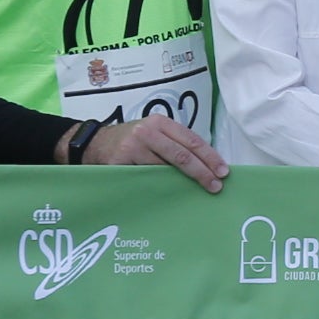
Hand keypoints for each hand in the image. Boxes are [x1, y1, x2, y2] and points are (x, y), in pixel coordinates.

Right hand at [79, 115, 227, 192]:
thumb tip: (207, 166)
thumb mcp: (154, 135)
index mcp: (161, 123)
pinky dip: (161, 186)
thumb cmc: (131, 142)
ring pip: (165, 166)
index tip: (223, 172)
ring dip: (184, 182)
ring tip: (200, 192)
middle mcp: (148, 131)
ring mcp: (134, 145)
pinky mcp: (121, 161)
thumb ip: (174, 145)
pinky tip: (173, 195)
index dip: (210, 157)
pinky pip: (146, 176)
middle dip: (202, 171)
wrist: (95, 144)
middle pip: (181, 153)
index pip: (192, 140)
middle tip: (216, 186)